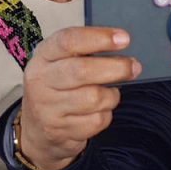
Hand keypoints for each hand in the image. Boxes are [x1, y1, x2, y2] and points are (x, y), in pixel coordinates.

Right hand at [14, 26, 140, 169]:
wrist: (36, 128)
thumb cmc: (58, 85)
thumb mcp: (60, 61)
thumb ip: (85, 50)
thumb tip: (122, 43)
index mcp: (43, 56)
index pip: (68, 41)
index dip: (99, 38)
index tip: (124, 39)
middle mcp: (41, 81)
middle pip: (82, 71)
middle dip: (116, 68)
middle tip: (134, 67)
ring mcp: (48, 108)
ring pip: (94, 98)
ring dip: (112, 95)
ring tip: (111, 93)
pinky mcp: (59, 131)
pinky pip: (96, 121)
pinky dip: (105, 115)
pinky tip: (99, 111)